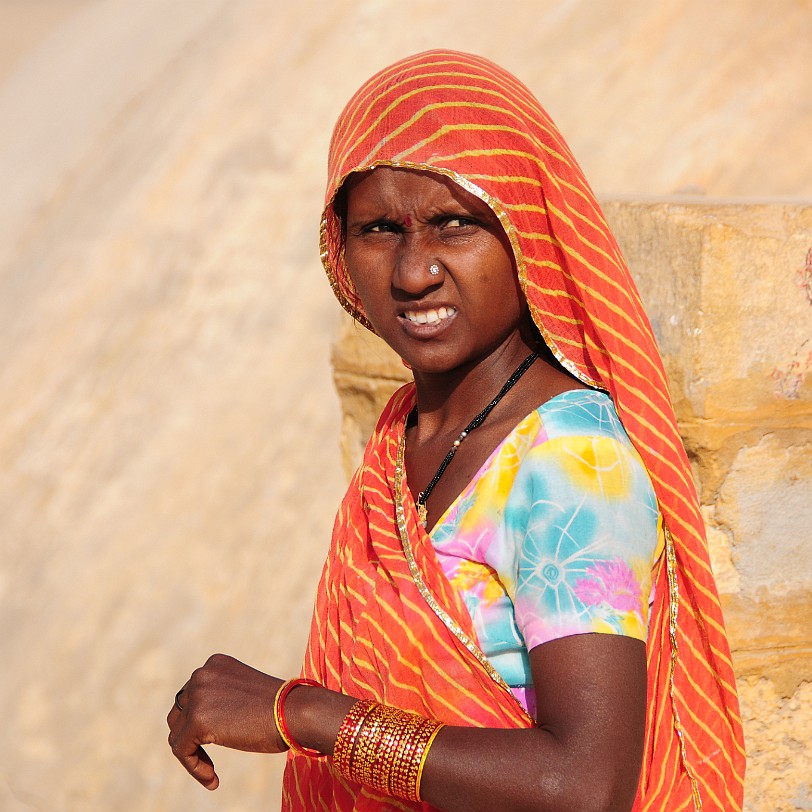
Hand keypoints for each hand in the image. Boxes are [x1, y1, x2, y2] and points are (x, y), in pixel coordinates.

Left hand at [166, 653, 286, 789]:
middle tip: (208, 761)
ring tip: (212, 772)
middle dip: (191, 739)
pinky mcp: (197, 719)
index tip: (215, 742)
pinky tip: (213, 779)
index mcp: (214, 664)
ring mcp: (198, 695)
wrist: (294, 712)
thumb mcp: (243, 694)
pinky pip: (181, 750)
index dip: (198, 724)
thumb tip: (203, 722)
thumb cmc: (279, 709)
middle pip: (179, 714)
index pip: (191, 697)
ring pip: (177, 734)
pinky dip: (194, 768)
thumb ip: (221, 698)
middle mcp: (202, 674)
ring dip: (192, 756)